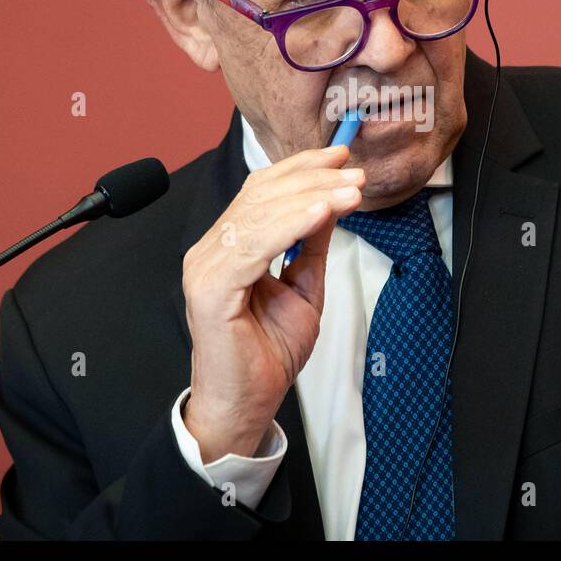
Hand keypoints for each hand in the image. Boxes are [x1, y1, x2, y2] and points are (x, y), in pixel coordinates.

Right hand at [181, 144, 364, 461]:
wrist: (246, 404)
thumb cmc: (267, 353)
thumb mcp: (303, 287)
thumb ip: (311, 244)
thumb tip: (331, 201)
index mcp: (228, 245)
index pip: (261, 190)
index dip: (301, 167)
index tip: (341, 156)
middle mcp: (210, 250)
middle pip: (261, 195)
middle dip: (314, 178)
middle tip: (355, 174)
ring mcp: (205, 267)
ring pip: (259, 214)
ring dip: (311, 196)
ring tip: (350, 191)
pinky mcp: (211, 290)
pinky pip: (254, 247)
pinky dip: (290, 225)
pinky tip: (321, 213)